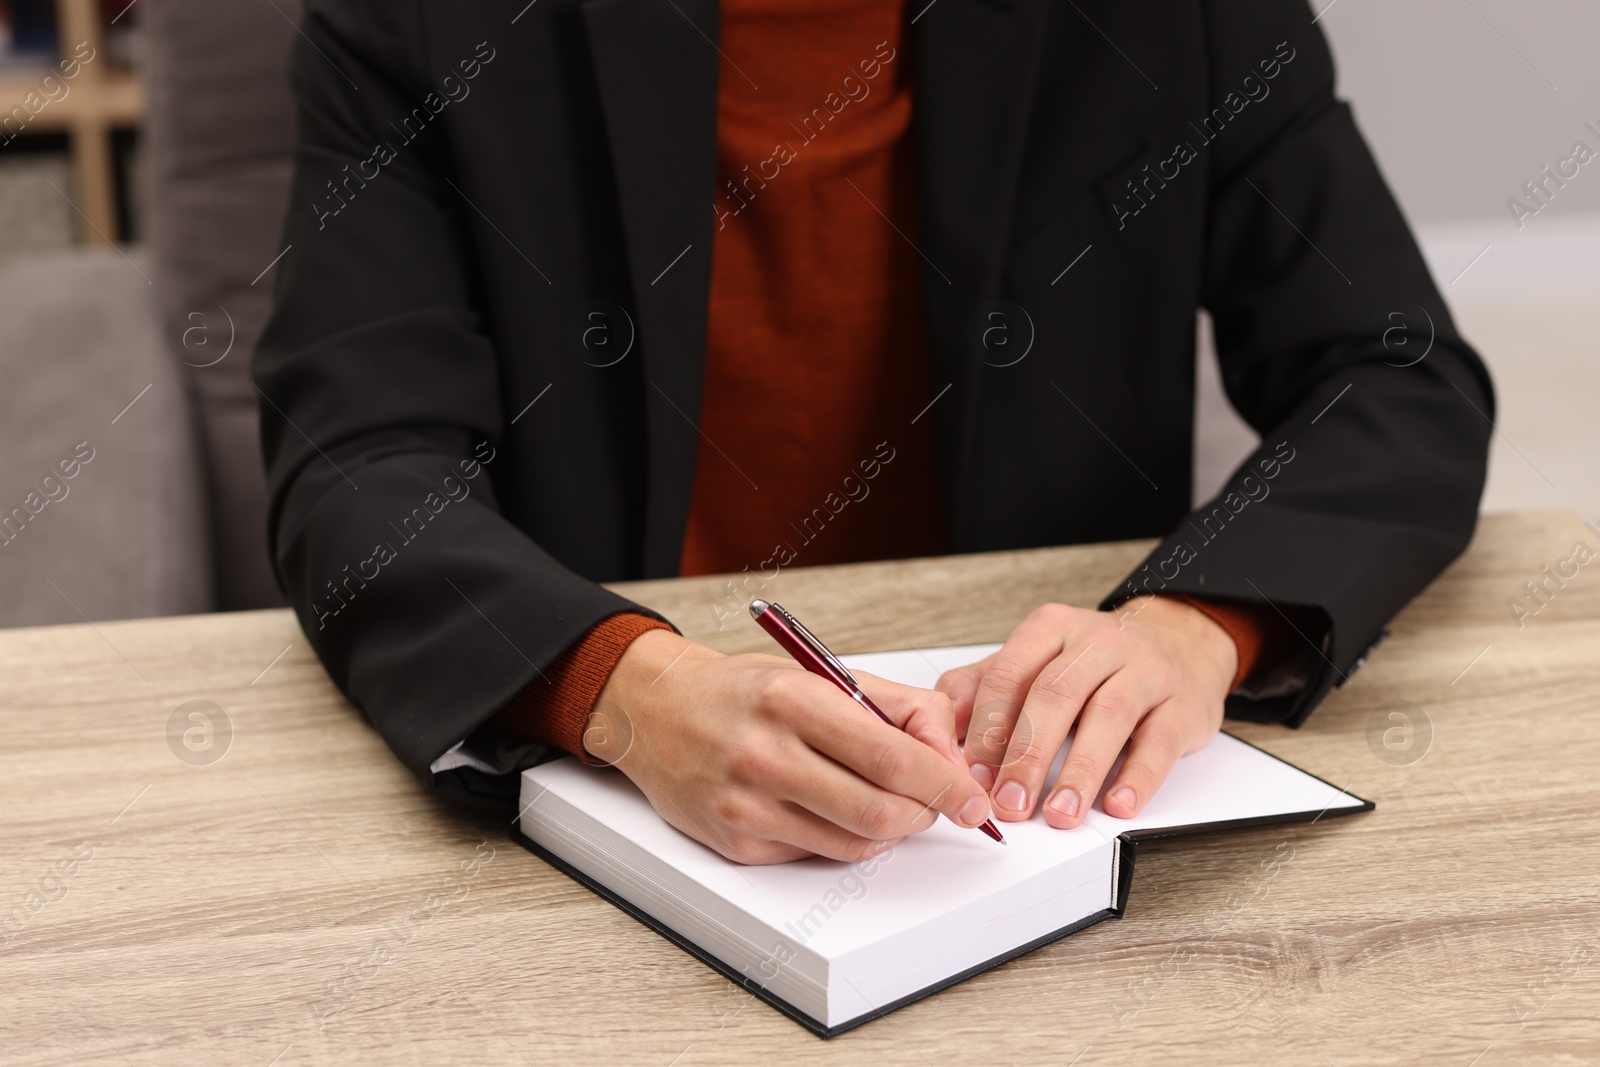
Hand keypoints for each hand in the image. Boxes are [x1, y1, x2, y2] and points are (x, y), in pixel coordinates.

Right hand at [584, 630, 993, 864]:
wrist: (655, 711)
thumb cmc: (744, 691)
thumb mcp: (821, 673)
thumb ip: (898, 708)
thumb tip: (952, 759)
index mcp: (794, 701)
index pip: (894, 759)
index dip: (946, 786)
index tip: (971, 798)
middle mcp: (767, 755)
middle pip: (881, 814)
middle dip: (923, 813)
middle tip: (932, 802)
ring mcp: (748, 805)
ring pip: (856, 844)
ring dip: (888, 830)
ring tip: (881, 798)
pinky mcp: (738, 843)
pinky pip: (818, 854)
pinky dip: (842, 837)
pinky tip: (827, 805)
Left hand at [936, 598, 1235, 827]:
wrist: (1180, 641)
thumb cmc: (1095, 661)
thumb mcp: (1035, 659)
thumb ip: (982, 685)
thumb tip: (942, 727)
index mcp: (1051, 629)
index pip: (1009, 675)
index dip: (987, 728)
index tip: (973, 776)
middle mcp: (1098, 642)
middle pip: (1055, 695)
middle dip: (1028, 755)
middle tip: (1010, 803)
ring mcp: (1146, 670)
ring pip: (1108, 716)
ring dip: (1079, 771)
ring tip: (1059, 813)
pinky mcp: (1183, 704)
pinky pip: (1160, 741)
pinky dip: (1138, 777)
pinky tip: (1118, 804)